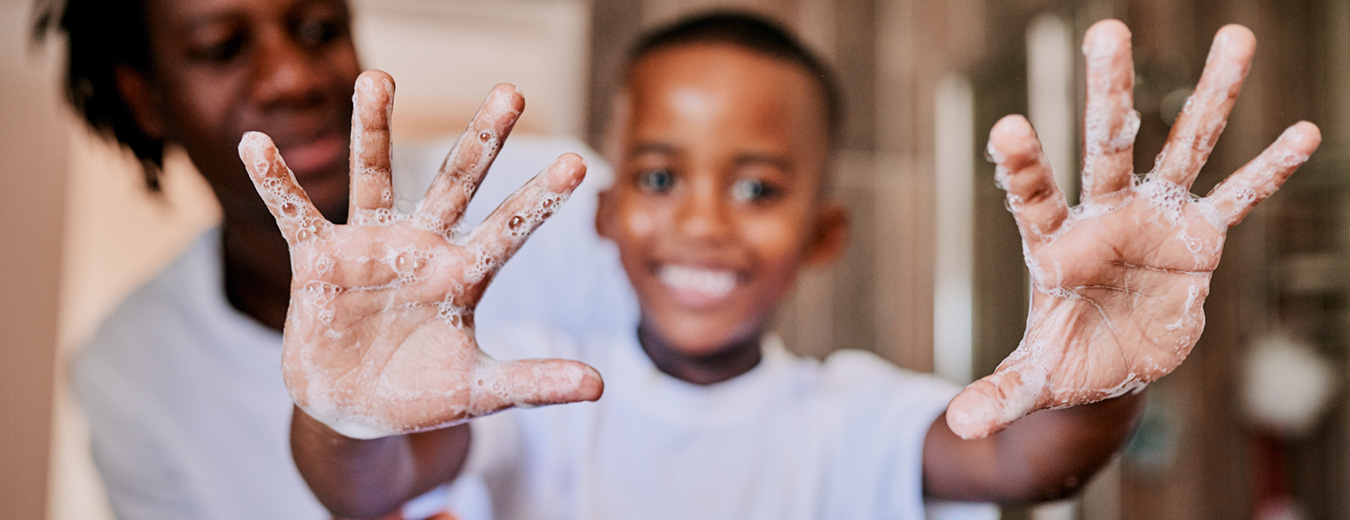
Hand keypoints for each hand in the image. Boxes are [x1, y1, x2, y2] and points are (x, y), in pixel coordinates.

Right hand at [238, 70, 602, 438]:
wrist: (355, 412)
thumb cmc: (422, 392)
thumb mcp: (480, 390)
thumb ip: (534, 382)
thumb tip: (600, 385)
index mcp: (465, 274)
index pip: (510, 228)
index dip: (541, 198)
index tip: (577, 161)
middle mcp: (422, 247)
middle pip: (457, 182)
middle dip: (483, 139)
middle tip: (512, 92)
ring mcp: (370, 248)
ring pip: (375, 178)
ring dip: (374, 130)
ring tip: (377, 78)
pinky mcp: (319, 261)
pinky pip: (296, 214)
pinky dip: (276, 183)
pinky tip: (257, 144)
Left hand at [945, 21, 1319, 439]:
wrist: (1107, 367)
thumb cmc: (1061, 363)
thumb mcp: (1031, 382)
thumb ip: (1000, 394)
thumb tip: (960, 426)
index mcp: (1055, 245)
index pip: (1034, 197)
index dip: (1024, 166)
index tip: (1008, 126)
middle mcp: (1105, 218)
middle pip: (1107, 146)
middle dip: (1109, 92)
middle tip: (1108, 29)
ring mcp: (1156, 223)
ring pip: (1184, 149)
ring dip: (1210, 97)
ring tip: (1237, 36)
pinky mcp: (1199, 243)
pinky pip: (1238, 201)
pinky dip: (1268, 172)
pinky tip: (1302, 131)